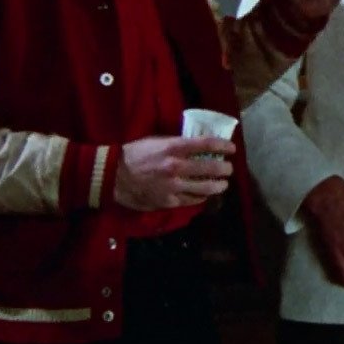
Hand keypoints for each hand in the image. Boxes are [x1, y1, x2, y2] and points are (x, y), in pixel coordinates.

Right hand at [114, 135, 234, 209]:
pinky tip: (205, 195)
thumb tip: (196, 145)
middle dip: (225, 169)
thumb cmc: (133, 154)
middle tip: (229, 169)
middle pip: (211, 168)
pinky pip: (192, 200)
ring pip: (206, 188)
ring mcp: (174, 186)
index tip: (232, 148)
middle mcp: (177, 167)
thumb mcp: (155, 141)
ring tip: (223, 184)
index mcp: (173, 147)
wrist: (111, 175)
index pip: (206, 144)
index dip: (224, 146)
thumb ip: (176, 144)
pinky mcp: (169, 201)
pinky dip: (201, 197)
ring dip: (219, 186)